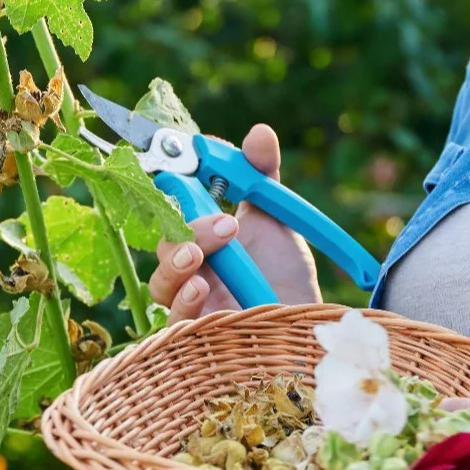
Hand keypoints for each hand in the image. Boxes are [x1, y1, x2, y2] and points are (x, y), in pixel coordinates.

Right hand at [147, 123, 322, 320]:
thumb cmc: (286, 276)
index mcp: (201, 235)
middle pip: (163, 243)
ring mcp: (192, 303)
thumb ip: (263, 176)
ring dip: (177, 262)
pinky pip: (175, 322)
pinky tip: (200, 289)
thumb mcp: (278, 219)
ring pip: (160, 282)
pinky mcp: (200, 336)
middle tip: (226, 223)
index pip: (171, 205)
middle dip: (187, 227)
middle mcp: (190, 268)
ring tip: (202, 254)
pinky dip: (183, 303)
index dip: (170, 183)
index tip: (185, 162)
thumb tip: (259, 133)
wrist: (308, 325)